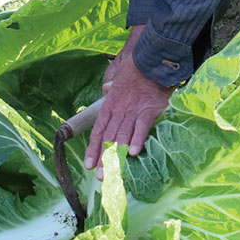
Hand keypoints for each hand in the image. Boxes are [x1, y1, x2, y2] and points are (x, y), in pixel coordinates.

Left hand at [83, 25, 173, 173]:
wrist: (151, 62)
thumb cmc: (136, 72)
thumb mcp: (118, 80)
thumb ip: (111, 88)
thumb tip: (105, 90)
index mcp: (109, 105)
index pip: (98, 130)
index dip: (92, 148)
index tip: (89, 165)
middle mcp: (118, 111)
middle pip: (108, 138)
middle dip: (103, 159)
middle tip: (100, 177)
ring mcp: (133, 111)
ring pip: (122, 136)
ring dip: (117, 155)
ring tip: (113, 172)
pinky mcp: (148, 111)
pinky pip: (141, 128)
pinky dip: (137, 140)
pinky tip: (134, 153)